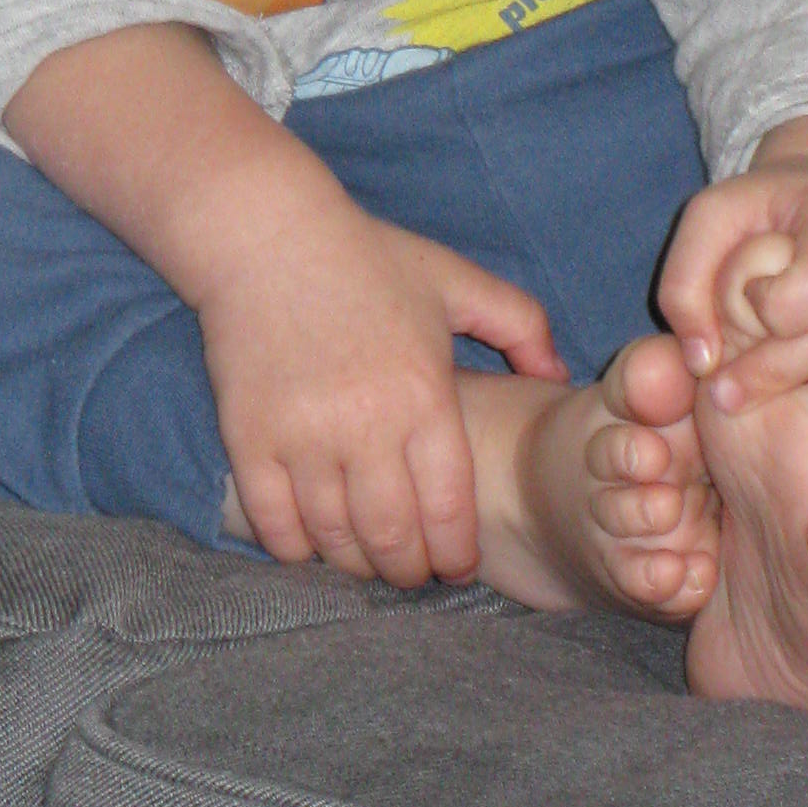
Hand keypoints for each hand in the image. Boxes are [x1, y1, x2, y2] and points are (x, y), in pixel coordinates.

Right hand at [192, 181, 566, 586]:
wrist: (265, 235)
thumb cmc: (366, 257)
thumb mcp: (454, 278)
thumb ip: (521, 323)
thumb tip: (557, 377)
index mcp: (424, 394)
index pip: (450, 508)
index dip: (457, 553)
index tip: (458, 565)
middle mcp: (366, 426)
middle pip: (394, 539)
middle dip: (410, 571)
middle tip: (414, 571)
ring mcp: (303, 438)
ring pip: (337, 540)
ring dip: (358, 564)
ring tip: (369, 560)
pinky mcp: (250, 440)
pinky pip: (276, 525)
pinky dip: (298, 549)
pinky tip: (314, 543)